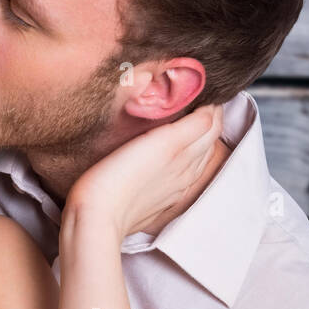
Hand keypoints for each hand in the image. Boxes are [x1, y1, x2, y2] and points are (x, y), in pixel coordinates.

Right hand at [65, 104, 223, 238]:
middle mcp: (185, 174)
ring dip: (197, 139)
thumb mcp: (160, 142)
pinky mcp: (156, 202)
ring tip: (188, 122)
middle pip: (207, 141)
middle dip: (208, 119)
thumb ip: (191, 126)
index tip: (202, 88)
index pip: (212, 124)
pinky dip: (183, 159)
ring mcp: (171, 190)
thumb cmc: (118, 178)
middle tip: (197, 99)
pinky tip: (170, 157)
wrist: (96, 220)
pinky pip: (180, 175)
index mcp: (186, 156)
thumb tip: (212, 111)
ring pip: (195, 159)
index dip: (211, 105)